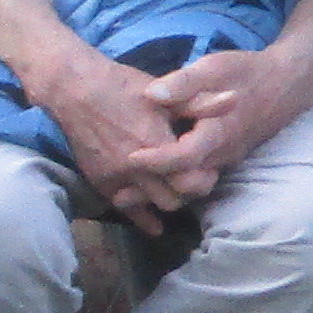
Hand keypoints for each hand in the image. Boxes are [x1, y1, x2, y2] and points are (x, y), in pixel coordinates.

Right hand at [34, 44, 206, 228]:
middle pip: (175, 198)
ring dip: (169, 201)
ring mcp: (117, 178)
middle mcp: (137, 167)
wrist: (76, 91)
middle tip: (194, 180)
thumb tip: (236, 99)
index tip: (207, 168)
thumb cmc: (124, 87)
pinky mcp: (102, 183)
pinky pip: (126, 210)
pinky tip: (155, 225)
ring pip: (154, 206)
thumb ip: (200, 103)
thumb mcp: (165, 94)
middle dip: (190, 192)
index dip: (204, 178)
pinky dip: (144, 219)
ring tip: (175, 189)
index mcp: (156, 143)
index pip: (191, 180)